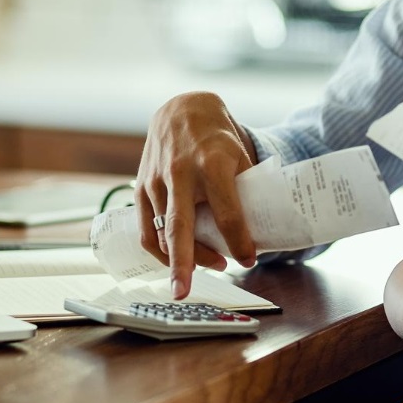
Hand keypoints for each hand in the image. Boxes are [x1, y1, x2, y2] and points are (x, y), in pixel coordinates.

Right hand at [135, 91, 256, 297]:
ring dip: (182, 259)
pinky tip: (176, 261)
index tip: (251, 258)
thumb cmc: (217, 138)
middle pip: (180, 226)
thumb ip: (247, 191)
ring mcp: (156, 180)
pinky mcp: (140, 187)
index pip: (227, 211)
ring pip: (163, 233)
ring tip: (205, 269)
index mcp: (212, 163)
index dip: (239, 240)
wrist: (183, 110)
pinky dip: (160, 251)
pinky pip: (146, 230)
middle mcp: (180, 172)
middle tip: (184, 293)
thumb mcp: (240, 155)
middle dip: (183, 262)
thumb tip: (261, 232)